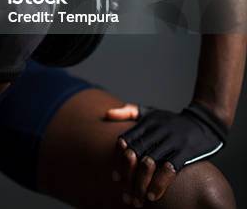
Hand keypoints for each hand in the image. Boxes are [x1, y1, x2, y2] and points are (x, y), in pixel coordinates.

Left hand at [106, 101, 227, 205]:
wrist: (204, 122)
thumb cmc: (172, 120)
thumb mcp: (150, 111)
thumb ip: (129, 111)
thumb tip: (107, 113)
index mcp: (146, 122)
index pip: (126, 141)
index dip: (119, 161)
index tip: (116, 178)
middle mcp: (156, 130)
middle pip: (135, 154)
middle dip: (128, 177)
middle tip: (125, 195)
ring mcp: (171, 140)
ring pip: (149, 163)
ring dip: (141, 184)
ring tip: (137, 200)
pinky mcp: (185, 151)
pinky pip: (169, 169)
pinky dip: (159, 183)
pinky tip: (152, 196)